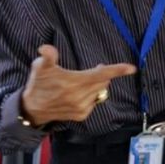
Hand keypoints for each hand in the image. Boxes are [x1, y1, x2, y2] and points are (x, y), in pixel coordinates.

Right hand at [19, 44, 136, 125]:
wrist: (33, 109)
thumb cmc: (38, 85)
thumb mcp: (40, 67)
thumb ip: (47, 57)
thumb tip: (46, 48)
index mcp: (75, 82)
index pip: (101, 75)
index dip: (117, 70)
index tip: (132, 68)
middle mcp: (80, 96)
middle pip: (103, 82)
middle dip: (102, 74)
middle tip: (93, 69)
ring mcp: (82, 107)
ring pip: (100, 91)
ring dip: (96, 84)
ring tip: (82, 82)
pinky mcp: (82, 115)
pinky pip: (94, 101)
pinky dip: (92, 95)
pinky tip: (79, 93)